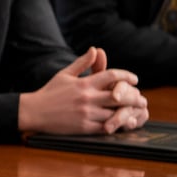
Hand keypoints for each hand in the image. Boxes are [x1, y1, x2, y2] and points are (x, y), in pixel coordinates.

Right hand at [18, 47, 146, 134]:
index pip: (112, 75)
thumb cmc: (50, 92)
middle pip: (120, 96)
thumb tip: (96, 49)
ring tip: (136, 112)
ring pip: (116, 113)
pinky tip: (123, 124)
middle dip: (134, 97)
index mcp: (84, 83)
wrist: (34, 111)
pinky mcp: (84, 127)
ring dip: (128, 113)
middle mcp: (88, 97)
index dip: (127, 76)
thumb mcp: (64, 74)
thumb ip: (82, 62)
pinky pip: (107, 126)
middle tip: (142, 99)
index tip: (134, 79)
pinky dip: (117, 125)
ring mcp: (87, 113)